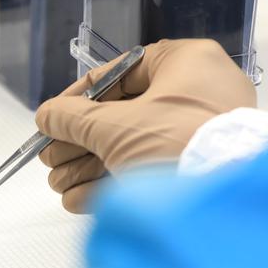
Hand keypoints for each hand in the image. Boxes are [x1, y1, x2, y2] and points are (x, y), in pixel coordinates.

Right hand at [35, 39, 257, 212]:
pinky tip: (78, 200)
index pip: (122, 72)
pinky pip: (150, 170)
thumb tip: (47, 115)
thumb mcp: (113, 127)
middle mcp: (200, 94)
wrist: (220, 205)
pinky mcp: (199, 170)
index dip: (79, 97)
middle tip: (51, 159)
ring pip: (134, 146)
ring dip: (90, 167)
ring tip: (59, 185)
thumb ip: (73, 118)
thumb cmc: (173, 145)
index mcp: (188, 63)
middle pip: (124, 114)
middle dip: (80, 142)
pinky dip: (113, 183)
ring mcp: (201, 135)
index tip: (53, 117)